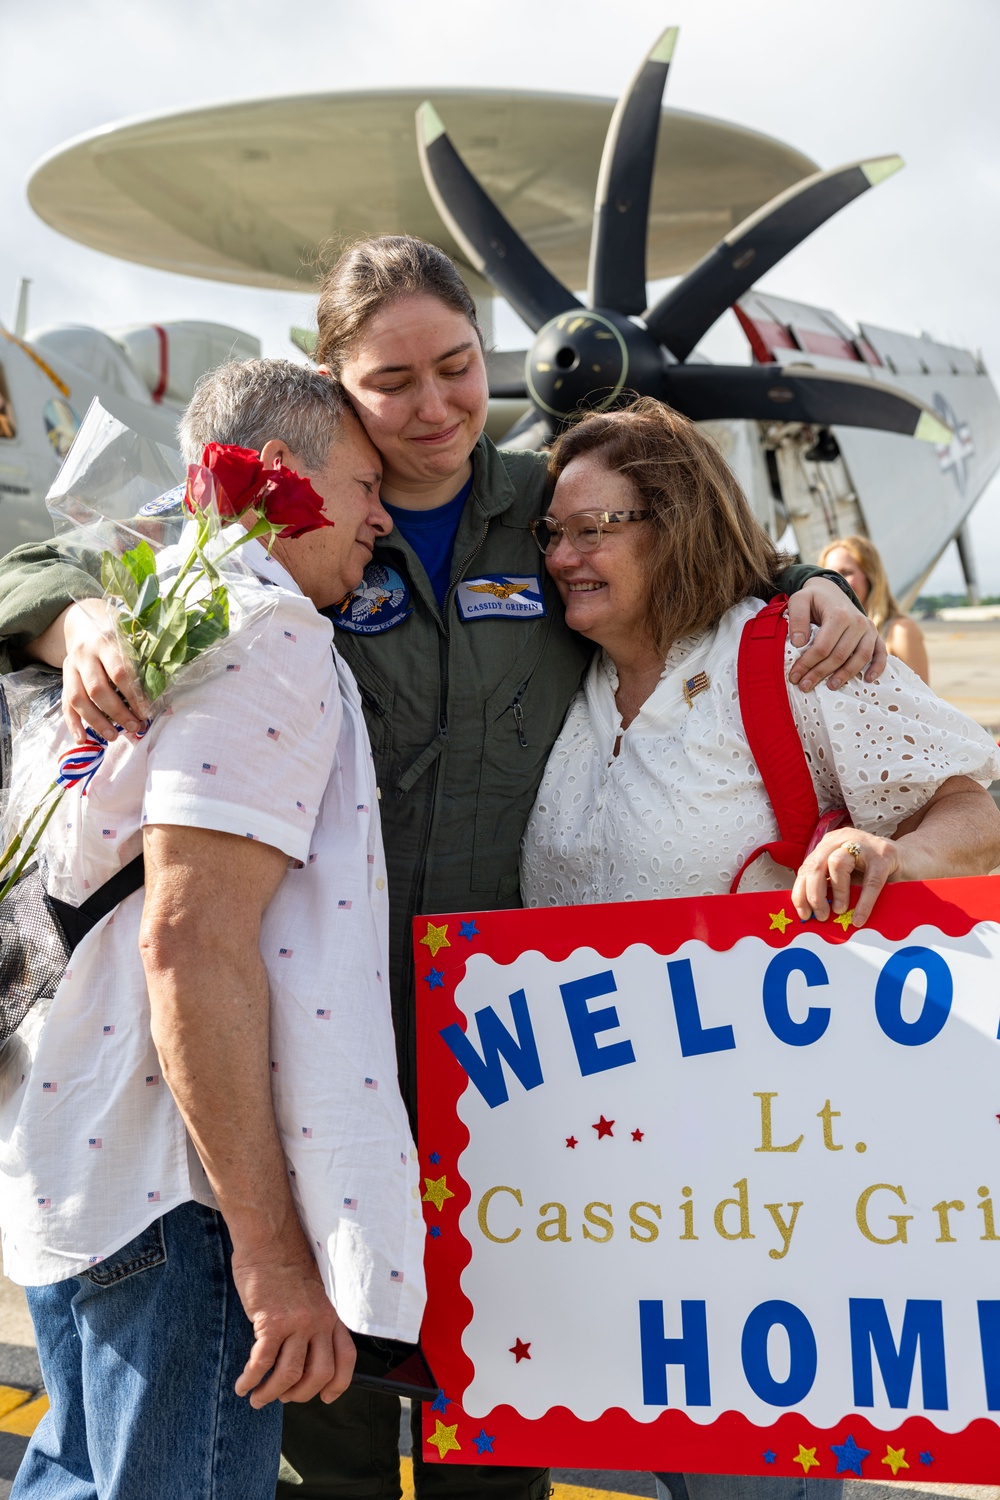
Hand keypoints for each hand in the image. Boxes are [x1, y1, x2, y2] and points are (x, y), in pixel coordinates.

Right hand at [61, 599, 148, 740]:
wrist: (84, 626)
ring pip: (78, 699)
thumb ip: (142, 660)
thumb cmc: (116, 637)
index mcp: (105, 642)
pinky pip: (65, 704)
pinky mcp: (64, 679)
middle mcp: (84, 655)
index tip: (146, 712)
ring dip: (96, 722)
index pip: (119, 672)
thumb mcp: (129, 640)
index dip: (133, 695)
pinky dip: (73, 723)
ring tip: (113, 737)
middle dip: (117, 712)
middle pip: (97, 689)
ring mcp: (70, 668)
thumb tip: (162, 690)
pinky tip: (83, 738)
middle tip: (134, 727)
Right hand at [231, 1236, 355, 1407]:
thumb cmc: (287, 1262)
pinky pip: (261, 1363)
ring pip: (289, 1375)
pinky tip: (242, 1384)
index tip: (326, 1397)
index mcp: (332, 1313)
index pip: (346, 1359)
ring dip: (271, 1393)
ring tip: (257, 1397)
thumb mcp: (314, 1290)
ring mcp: (297, 1322)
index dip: (338, 1384)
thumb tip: (303, 1352)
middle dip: (299, 1395)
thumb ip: (315, 1318)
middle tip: (282, 1397)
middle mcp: (319, 1320)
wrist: (269, 1238)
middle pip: (318, 1375)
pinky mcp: (271, 1321)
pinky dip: (250, 1380)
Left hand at [786, 579, 886, 690]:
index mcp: (838, 614)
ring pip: (860, 657)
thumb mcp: (798, 600)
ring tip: (830, 687)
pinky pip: (880, 652)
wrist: (831, 590)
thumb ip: (797, 619)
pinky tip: (868, 680)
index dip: (808, 663)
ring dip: (846, 675)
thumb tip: (799, 644)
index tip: (794, 676)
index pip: (822, 647)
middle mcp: (857, 622)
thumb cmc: (813, 599)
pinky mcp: (875, 634)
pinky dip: (877, 667)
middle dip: (821, 673)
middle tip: (805, 686)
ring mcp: (868, 629)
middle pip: (840, 655)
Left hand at [792, 827, 901, 927]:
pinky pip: (870, 881)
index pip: (806, 868)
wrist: (913, 860)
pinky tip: (859, 918)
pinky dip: (863, 902)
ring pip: (837, 864)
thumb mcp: (848, 878)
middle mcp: (843, 839)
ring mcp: (864, 844)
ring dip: (837, 892)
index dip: (801, 893)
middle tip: (821, 916)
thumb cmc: (876, 873)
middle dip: (814, 894)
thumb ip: (830, 888)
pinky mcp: (885, 854)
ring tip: (840, 911)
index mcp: (829, 844)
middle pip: (816, 864)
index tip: (803, 915)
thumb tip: (811, 913)